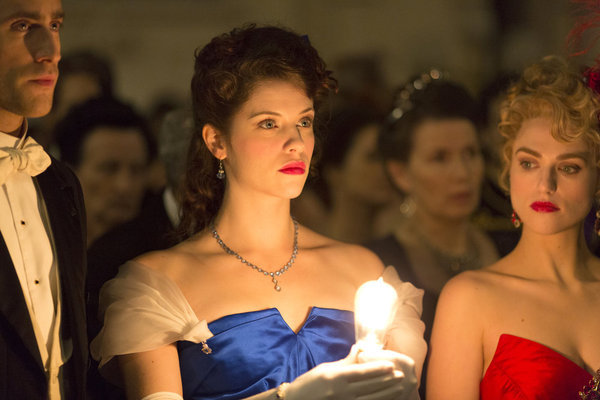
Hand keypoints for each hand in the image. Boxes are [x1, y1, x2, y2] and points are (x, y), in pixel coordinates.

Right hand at [284, 346, 406, 399]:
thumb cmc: (308, 383)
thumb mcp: (326, 368)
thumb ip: (346, 361)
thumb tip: (361, 349)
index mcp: (336, 377)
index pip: (361, 372)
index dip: (378, 368)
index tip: (391, 365)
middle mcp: (341, 391)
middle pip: (369, 386)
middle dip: (387, 381)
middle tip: (402, 376)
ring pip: (370, 399)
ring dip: (386, 393)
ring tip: (398, 388)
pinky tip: (385, 399)